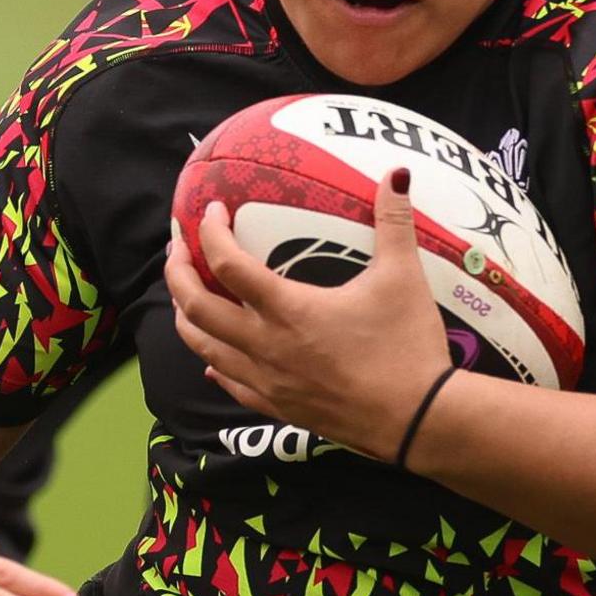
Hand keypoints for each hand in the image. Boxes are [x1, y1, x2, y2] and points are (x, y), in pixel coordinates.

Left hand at [167, 168, 451, 458]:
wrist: (417, 421)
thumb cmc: (408, 348)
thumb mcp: (403, 279)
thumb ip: (394, 222)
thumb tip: (398, 174)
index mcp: (288, 310)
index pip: (228, 263)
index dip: (210, 232)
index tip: (213, 210)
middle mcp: (266, 346)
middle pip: (195, 307)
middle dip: (177, 272)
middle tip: (178, 246)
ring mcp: (267, 381)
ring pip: (203, 347)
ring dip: (186, 315)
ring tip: (185, 292)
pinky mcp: (279, 407)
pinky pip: (230, 383)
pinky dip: (214, 361)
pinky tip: (212, 357)